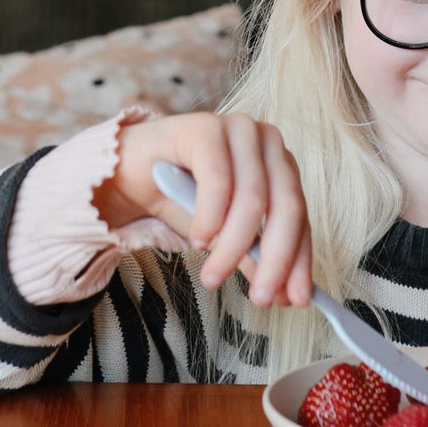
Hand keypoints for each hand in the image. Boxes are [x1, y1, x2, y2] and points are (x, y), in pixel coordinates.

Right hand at [91, 112, 312, 308]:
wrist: (127, 173)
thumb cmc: (178, 198)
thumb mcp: (222, 235)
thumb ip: (254, 255)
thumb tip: (283, 292)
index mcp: (279, 164)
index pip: (300, 216)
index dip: (299, 260)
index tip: (293, 300)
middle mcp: (266, 141)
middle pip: (286, 206)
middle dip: (275, 259)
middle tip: (259, 298)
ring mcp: (237, 129)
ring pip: (252, 197)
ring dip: (234, 245)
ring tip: (213, 275)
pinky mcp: (204, 126)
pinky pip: (217, 179)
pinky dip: (211, 216)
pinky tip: (199, 241)